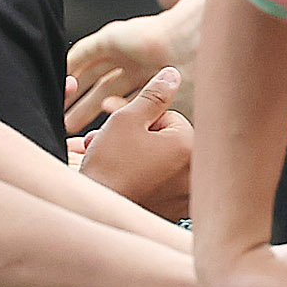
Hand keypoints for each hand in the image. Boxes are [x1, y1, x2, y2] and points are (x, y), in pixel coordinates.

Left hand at [66, 0, 198, 131]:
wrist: (197, 46)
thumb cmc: (195, 83)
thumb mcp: (180, 114)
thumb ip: (170, 128)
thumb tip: (177, 151)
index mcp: (157, 83)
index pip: (128, 107)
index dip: (111, 123)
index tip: (95, 140)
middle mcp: (139, 67)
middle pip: (105, 93)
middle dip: (85, 112)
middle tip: (68, 129)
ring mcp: (126, 52)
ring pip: (92, 75)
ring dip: (74, 92)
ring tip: (58, 109)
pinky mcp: (113, 38)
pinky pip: (84, 53)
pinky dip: (70, 66)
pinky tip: (59, 78)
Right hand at [75, 67, 193, 219]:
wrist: (93, 211)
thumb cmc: (108, 167)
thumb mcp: (127, 119)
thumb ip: (153, 95)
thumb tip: (172, 75)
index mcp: (188, 146)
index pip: (168, 118)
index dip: (139, 120)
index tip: (119, 129)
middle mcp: (193, 172)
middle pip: (166, 140)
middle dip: (138, 137)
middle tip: (112, 144)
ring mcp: (184, 195)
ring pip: (161, 162)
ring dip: (138, 157)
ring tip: (111, 160)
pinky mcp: (172, 212)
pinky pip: (161, 186)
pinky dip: (144, 179)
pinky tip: (123, 179)